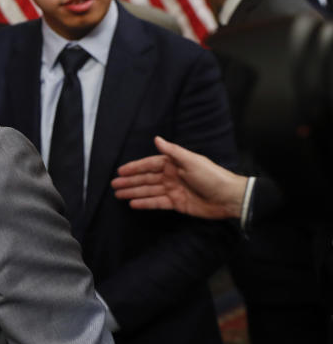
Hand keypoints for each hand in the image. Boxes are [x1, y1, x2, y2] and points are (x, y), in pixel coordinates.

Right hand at [111, 136, 247, 219]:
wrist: (229, 197)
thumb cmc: (212, 176)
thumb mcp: (192, 161)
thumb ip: (173, 151)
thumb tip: (157, 139)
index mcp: (174, 164)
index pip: (149, 165)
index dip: (135, 167)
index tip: (120, 171)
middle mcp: (171, 176)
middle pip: (146, 178)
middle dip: (130, 181)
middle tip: (114, 185)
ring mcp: (173, 190)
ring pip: (149, 191)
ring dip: (134, 192)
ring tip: (119, 194)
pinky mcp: (177, 204)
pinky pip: (157, 203)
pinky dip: (145, 203)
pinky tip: (133, 203)